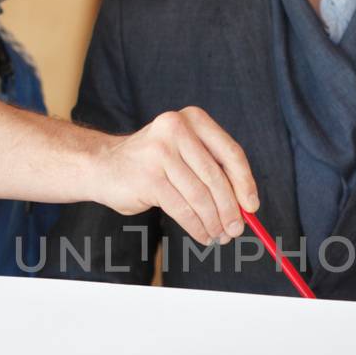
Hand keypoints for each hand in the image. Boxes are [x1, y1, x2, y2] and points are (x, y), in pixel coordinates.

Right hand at [94, 107, 258, 245]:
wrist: (103, 166)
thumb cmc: (152, 164)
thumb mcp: (185, 155)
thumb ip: (213, 171)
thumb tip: (246, 206)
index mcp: (193, 119)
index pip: (230, 153)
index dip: (245, 182)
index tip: (252, 207)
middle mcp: (177, 129)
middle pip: (216, 178)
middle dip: (230, 209)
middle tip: (236, 229)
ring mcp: (160, 152)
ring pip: (200, 197)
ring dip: (213, 222)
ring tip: (219, 235)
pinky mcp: (149, 178)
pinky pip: (182, 209)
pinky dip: (196, 227)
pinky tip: (202, 234)